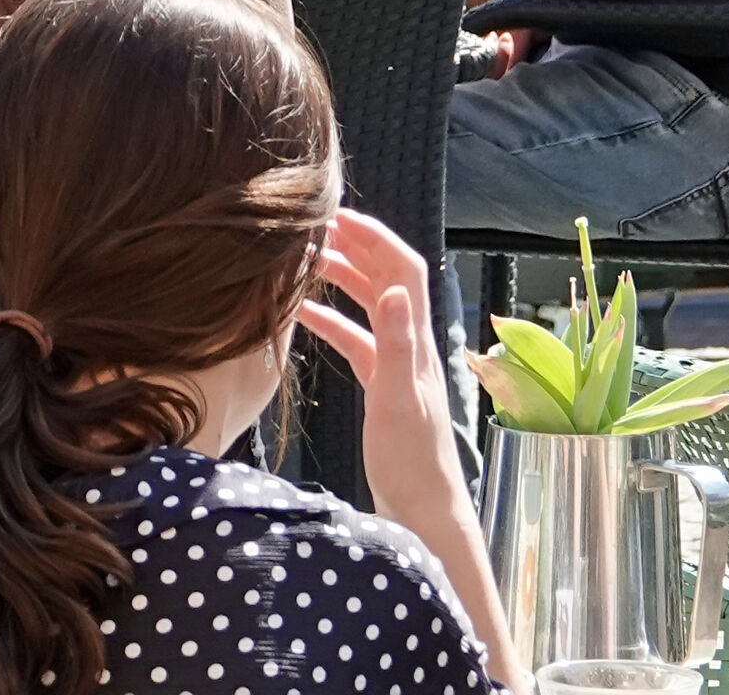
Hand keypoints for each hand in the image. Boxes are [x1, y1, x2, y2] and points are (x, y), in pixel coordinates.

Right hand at [299, 211, 459, 538]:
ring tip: (306, 262)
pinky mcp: (382, 389)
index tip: (339, 216)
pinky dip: (333, 322)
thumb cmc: (412, 463)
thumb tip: (391, 288)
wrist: (422, 512)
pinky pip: (357, 342)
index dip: (377, 237)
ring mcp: (397, 367)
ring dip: (345, 279)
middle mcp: (411, 348)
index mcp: (417, 343)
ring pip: (371, 308)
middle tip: (316, 227)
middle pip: (388, 281)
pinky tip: (305, 317)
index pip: (404, 271)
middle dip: (358, 247)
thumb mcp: (398, 400)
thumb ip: (395, 344)